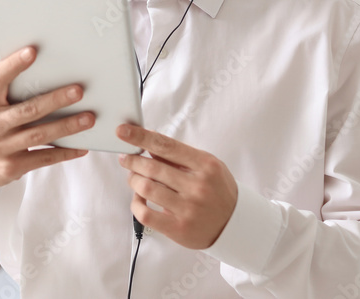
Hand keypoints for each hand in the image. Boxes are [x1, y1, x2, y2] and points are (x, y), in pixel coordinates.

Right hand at [0, 46, 95, 187]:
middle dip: (55, 100)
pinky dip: (63, 153)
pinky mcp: (12, 166)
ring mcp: (1, 147)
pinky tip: (81, 147)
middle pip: (27, 110)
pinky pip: (42, 158)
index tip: (32, 52)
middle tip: (78, 91)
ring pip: (39, 135)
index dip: (14, 65)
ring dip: (66, 126)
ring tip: (88, 118)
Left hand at [117, 124, 237, 248]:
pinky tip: (139, 198)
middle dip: (133, 160)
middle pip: (152, 167)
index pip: (166, 146)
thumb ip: (177, 155)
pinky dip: (136, 203)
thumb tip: (148, 139)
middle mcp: (198, 186)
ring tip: (133, 177)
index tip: (123, 131)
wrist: (235, 225)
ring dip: (133, 179)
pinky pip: (145, 214)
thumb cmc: (217, 190)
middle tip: (125, 158)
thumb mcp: (206, 166)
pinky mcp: (179, 229)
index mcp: (206, 166)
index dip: (141, 137)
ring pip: (146, 188)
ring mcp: (188, 209)